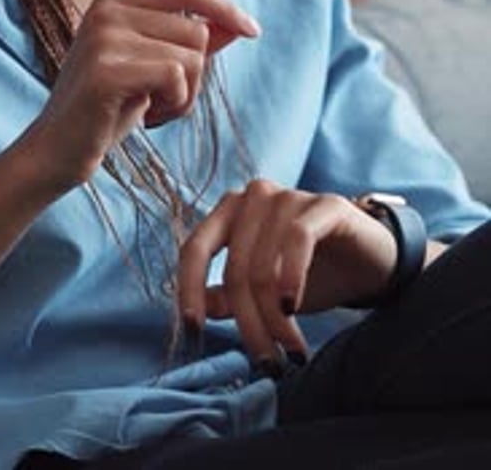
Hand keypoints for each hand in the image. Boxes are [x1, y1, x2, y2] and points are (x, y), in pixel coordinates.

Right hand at [32, 0, 260, 191]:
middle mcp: (107, 10)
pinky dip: (176, 104)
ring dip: (186, 94)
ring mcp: (104, 38)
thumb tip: (236, 25)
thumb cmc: (108, 110)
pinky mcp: (107, 70)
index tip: (253, 31)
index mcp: (115, 1)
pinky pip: (176, 76)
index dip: (225, 8)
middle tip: (164, 99)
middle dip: (196, 74)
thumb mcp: (154, 69)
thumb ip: (189, 43)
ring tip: (152, 108)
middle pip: (197, 30)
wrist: (58, 150)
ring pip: (192, 56)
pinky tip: (148, 117)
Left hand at [178, 179, 396, 363]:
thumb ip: (228, 297)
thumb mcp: (264, 293)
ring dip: (274, 317)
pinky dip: (291, 279)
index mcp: (231, 212)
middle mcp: (254, 196)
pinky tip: (294, 307)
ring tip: (291, 349)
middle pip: (235, 268)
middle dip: (250, 323)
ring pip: (264, 264)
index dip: (189, 290)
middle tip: (268, 362)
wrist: (370, 264)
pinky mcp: (325, 203)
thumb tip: (201, 310)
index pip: (195, 249)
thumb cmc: (311, 275)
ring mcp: (289, 195)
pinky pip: (297, 240)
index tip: (193, 332)